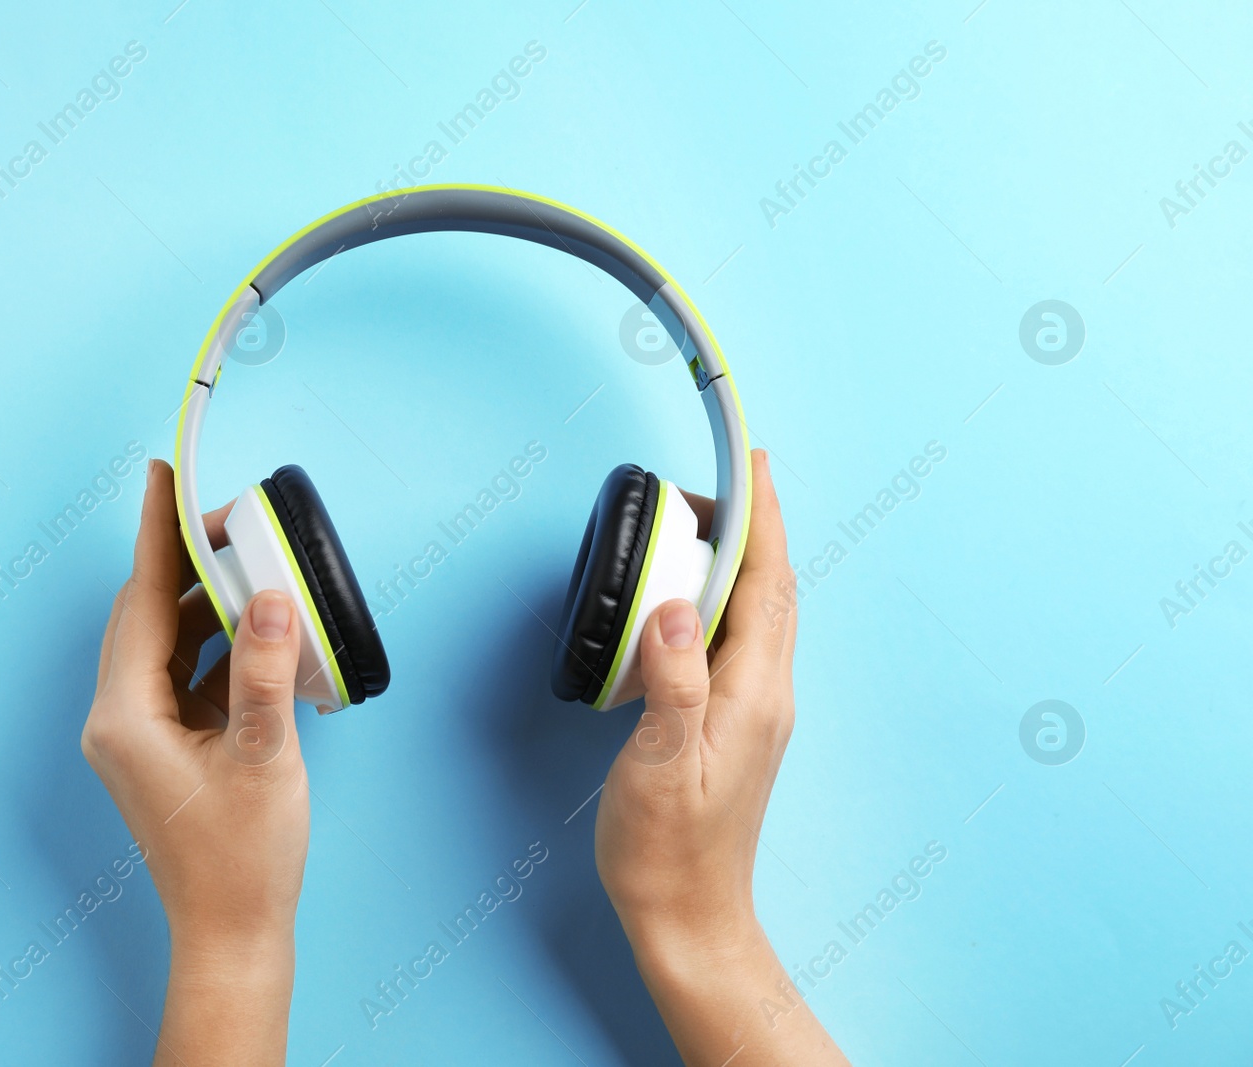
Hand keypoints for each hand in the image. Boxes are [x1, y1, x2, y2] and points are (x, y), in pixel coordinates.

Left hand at [82, 458, 307, 1066]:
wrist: (233, 932)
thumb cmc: (244, 858)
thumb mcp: (264, 757)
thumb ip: (265, 671)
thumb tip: (269, 598)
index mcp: (125, 716)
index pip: (139, 601)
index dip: (154, 534)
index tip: (162, 475)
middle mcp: (118, 718)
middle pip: (145, 615)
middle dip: (183, 563)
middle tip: (223, 517)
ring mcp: (137, 734)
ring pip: (164, 644)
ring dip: (202, 605)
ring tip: (244, 564)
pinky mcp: (163, 748)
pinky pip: (183, 676)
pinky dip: (214, 647)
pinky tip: (253, 630)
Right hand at [595, 450, 847, 1065]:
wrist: (689, 917)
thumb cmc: (667, 849)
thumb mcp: (660, 763)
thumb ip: (672, 680)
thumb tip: (673, 604)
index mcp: (754, 693)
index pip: (766, 583)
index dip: (761, 517)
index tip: (753, 460)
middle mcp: (767, 694)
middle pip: (773, 589)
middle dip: (753, 526)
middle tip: (715, 485)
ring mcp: (756, 711)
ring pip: (761, 613)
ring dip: (742, 562)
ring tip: (707, 528)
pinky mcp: (738, 725)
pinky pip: (743, 640)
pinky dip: (726, 601)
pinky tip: (694, 604)